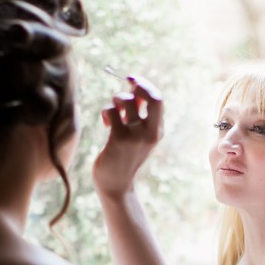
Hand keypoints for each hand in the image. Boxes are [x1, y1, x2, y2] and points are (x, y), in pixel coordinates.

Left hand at [93, 75, 163, 197]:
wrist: (116, 185)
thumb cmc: (124, 157)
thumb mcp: (138, 136)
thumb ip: (140, 115)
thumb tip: (134, 88)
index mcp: (158, 131)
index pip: (158, 99)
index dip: (145, 85)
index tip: (132, 80)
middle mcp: (150, 133)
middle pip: (152, 97)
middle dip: (138, 84)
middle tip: (127, 82)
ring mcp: (135, 136)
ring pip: (126, 101)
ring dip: (116, 99)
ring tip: (112, 112)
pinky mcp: (119, 139)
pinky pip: (111, 111)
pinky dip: (106, 112)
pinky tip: (106, 123)